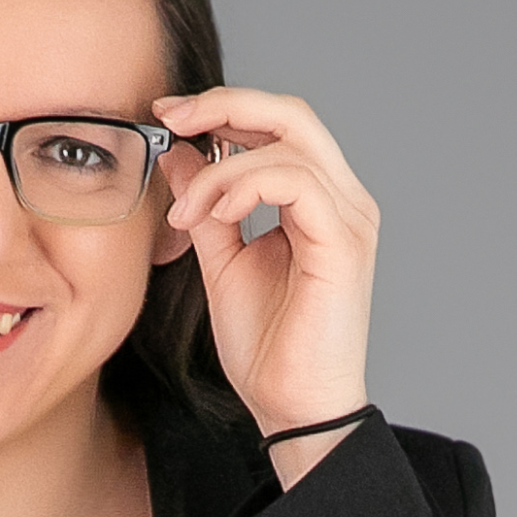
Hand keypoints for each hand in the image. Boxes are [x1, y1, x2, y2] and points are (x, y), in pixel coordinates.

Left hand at [154, 87, 379, 483]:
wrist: (292, 410)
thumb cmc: (268, 350)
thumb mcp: (221, 262)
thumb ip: (206, 206)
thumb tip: (180, 154)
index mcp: (319, 201)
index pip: (278, 125)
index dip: (223, 109)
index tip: (166, 116)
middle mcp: (343, 200)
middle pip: (291, 114)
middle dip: (224, 106)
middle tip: (169, 119)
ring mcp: (349, 218)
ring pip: (289, 143)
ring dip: (221, 167)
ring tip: (185, 212)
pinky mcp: (344, 244)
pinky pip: (296, 182)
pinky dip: (245, 186)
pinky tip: (215, 216)